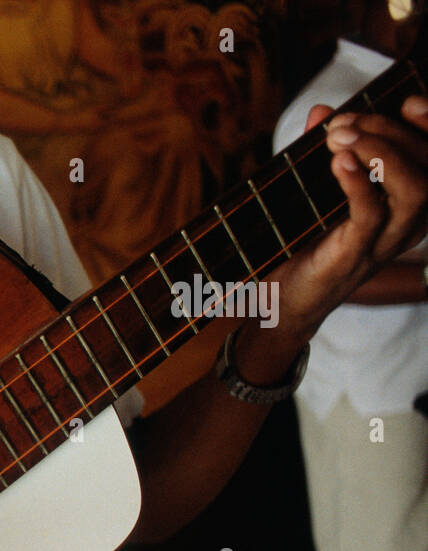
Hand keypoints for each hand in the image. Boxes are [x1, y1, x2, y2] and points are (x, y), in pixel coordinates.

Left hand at [254, 97, 427, 369]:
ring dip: (383, 152)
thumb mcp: (317, 192)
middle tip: (345, 122)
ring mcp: (386, 242)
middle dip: (391, 132)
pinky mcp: (356, 255)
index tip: (407, 100)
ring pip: (416, 190)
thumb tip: (322, 111)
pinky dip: (358, 182)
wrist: (284, 301)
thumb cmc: (306, 244)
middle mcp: (409, 223)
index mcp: (410, 204)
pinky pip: (371, 215)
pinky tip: (340, 160)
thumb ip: (324, 152)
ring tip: (343, 136)